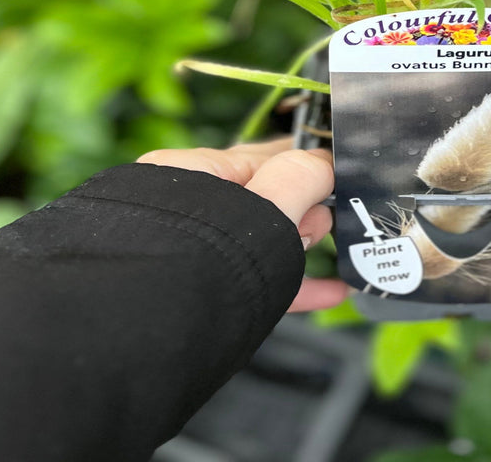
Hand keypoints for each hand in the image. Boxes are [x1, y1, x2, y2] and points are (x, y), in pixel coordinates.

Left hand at [136, 139, 347, 312]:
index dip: (306, 163)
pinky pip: (258, 276)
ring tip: (334, 250)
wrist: (150, 335)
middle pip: (265, 195)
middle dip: (305, 206)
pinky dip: (295, 281)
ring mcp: (197, 251)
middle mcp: (189, 207)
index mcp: (194, 171)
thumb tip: (324, 163)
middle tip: (325, 222)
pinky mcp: (206, 291)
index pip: (262, 155)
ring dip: (303, 241)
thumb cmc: (197, 262)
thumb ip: (300, 176)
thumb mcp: (266, 207)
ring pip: (263, 238)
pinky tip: (331, 289)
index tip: (339, 173)